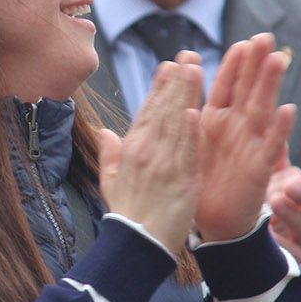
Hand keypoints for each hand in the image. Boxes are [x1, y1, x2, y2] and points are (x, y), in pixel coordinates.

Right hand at [98, 55, 202, 253]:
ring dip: (186, 96)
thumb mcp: (109, 181)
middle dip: (177, 82)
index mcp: (131, 150)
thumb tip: (105, 132)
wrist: (136, 246)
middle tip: (188, 55)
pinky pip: (187, 153)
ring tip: (195, 69)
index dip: (159, 88)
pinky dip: (190, 133)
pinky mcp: (180, 182)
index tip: (169, 65)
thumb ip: (109, 153)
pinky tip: (195, 112)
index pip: (147, 112)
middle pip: (163, 111)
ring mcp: (163, 166)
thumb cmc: (126, 215)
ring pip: (176, 125)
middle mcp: (146, 153)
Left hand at [192, 34, 295, 242]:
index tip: (241, 42)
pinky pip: (270, 147)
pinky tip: (287, 109)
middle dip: (256, 64)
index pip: (225, 86)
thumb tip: (166, 90)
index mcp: (215, 121)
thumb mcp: (184, 144)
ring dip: (269, 85)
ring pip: (261, 109)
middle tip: (266, 36)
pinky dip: (279, 129)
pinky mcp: (258, 169)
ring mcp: (250, 146)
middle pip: (248, 89)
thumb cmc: (197, 183)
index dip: (233, 65)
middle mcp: (236, 129)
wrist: (211, 224)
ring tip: (277, 59)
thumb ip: (179, 118)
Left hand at [267, 149, 300, 281]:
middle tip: (290, 184)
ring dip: (292, 216)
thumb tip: (271, 122)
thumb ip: (278, 159)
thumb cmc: (285, 206)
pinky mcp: (298, 259)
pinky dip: (281, 244)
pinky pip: (292, 254)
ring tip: (275, 202)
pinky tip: (267, 234)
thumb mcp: (283, 182)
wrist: (285, 251)